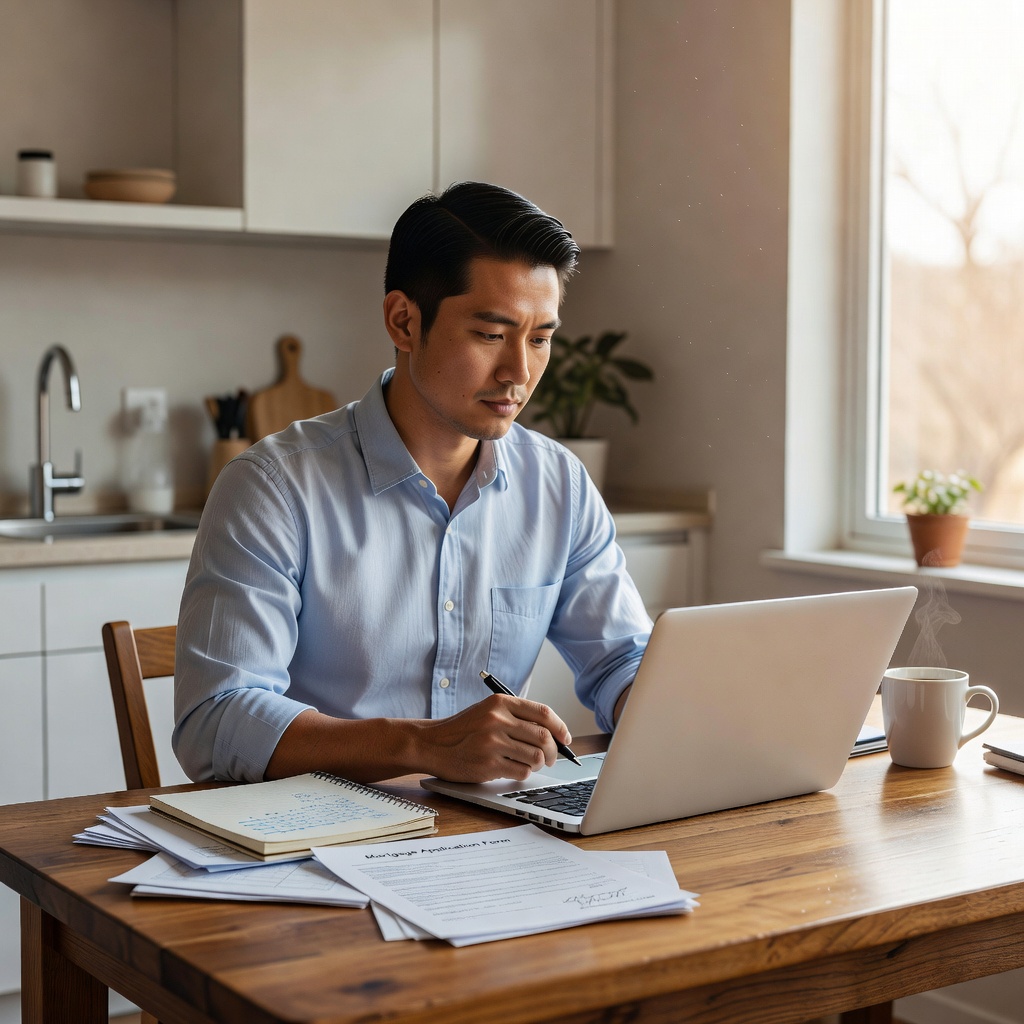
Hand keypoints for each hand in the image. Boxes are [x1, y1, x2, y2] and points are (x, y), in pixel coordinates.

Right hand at [417, 694, 572, 783]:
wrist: (432, 744)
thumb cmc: (463, 730)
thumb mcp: (488, 711)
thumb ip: (516, 717)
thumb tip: (553, 733)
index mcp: (500, 703)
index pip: (543, 712)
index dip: (560, 727)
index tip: (565, 738)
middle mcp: (498, 720)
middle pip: (544, 737)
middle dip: (554, 751)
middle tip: (553, 758)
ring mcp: (493, 743)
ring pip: (536, 756)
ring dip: (540, 764)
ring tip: (532, 764)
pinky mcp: (489, 764)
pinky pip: (522, 772)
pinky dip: (524, 773)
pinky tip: (514, 769)